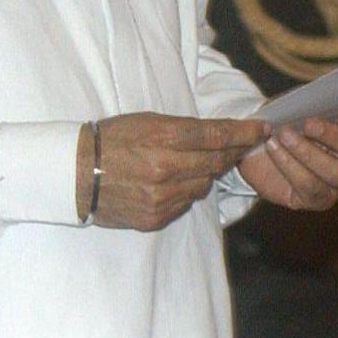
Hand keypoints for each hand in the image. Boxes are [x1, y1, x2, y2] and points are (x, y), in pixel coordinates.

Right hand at [82, 113, 269, 231]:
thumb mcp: (144, 121)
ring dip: (205, 173)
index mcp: (162, 137)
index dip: (243, 132)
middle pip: (216, 162)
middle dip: (233, 152)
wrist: (74, 173)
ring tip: (192, 163)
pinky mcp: (156, 216)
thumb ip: (181, 129)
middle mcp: (167, 168)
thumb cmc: (109, 140)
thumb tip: (216, 135)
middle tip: (244, 145)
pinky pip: (185, 203)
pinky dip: (185, 192)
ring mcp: (163, 196)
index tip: (262, 129)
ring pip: (203, 185)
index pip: (216, 135)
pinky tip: (172, 182)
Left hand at [237, 103, 337, 211]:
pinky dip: (289, 164)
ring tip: (283, 134)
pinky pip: (311, 186)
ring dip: (308, 152)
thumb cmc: (281, 119)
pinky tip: (273, 148)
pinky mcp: (319, 199)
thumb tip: (307, 102)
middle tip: (308, 124)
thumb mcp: (290, 103)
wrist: (253, 146)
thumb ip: (304, 100)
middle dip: (336, 135)